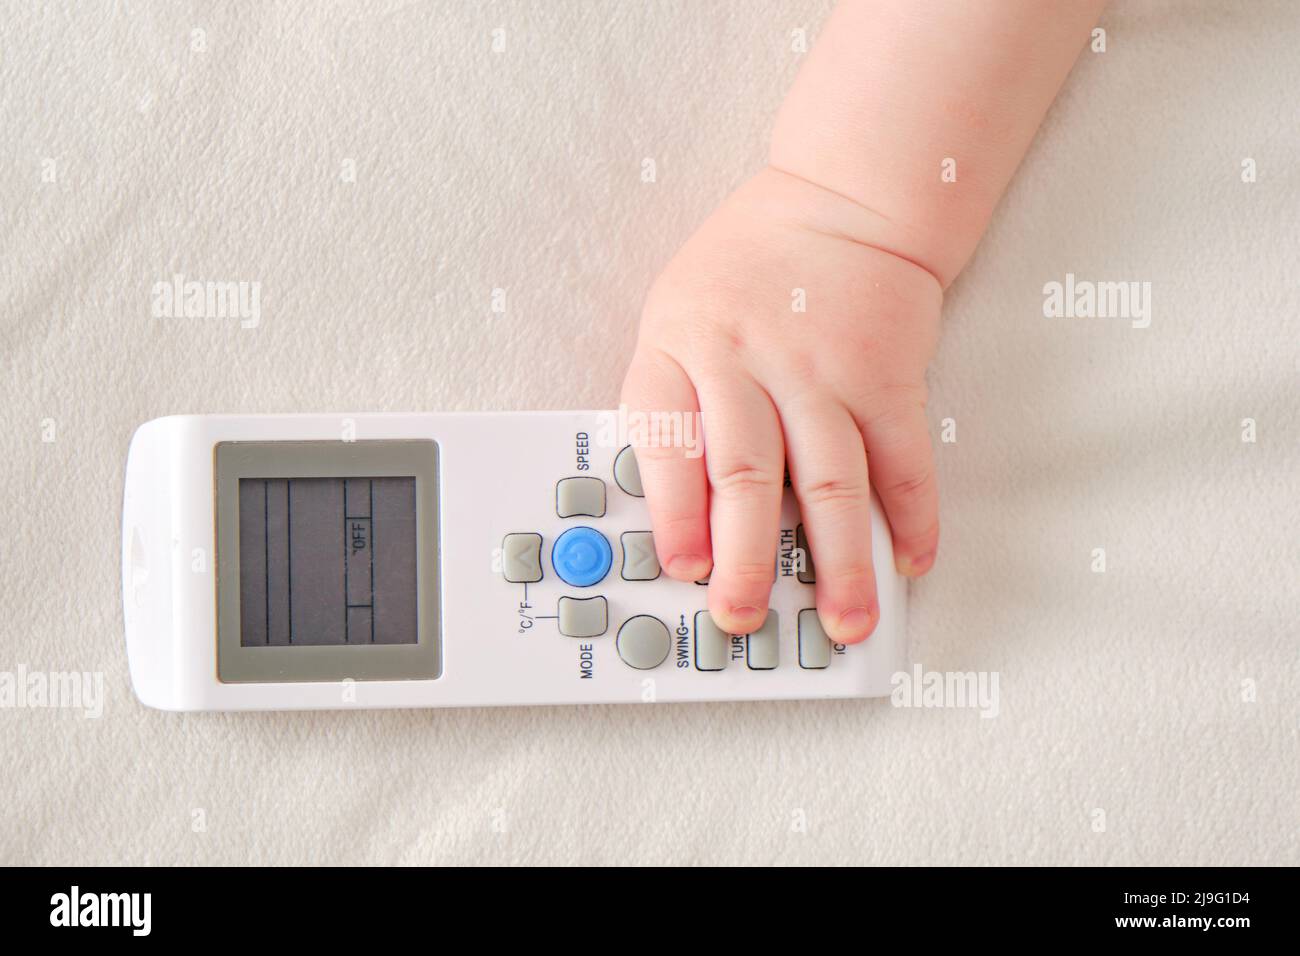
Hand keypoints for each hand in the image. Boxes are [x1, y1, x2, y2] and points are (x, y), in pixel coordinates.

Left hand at [620, 165, 942, 643]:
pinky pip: (904, 457)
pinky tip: (913, 560)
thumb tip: (680, 513)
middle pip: (744, 474)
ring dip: (841, 560)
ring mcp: (823, 368)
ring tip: (846, 619)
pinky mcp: (889, 376)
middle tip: (745, 616)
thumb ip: (674, 403)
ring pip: (832, 480)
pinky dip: (914, 515)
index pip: (665, 440)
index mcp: (680, 346)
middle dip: (745, 559)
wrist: (844, 199)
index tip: (682, 570)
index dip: (673, 513)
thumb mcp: (676, 316)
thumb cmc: (747, 269)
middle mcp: (748, 358)